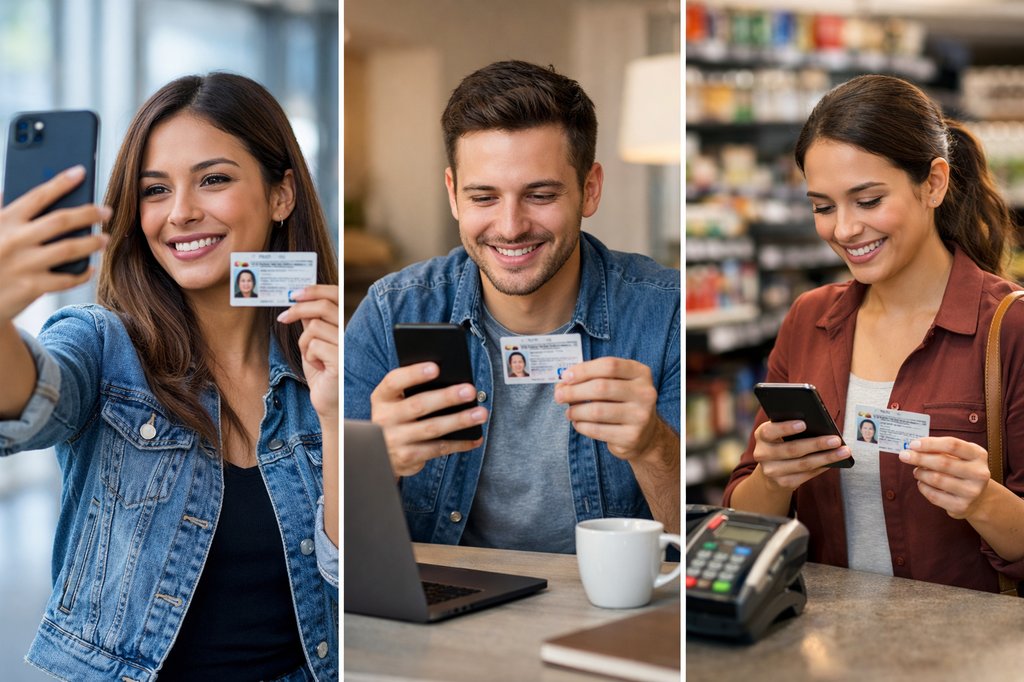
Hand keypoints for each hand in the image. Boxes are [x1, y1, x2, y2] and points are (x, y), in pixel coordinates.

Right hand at [0, 166, 109, 321]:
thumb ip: (0, 212)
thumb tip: (5, 192)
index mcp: (4, 221)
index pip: (37, 196)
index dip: (61, 182)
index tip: (81, 172)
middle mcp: (15, 240)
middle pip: (60, 221)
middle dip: (88, 214)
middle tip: (107, 211)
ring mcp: (24, 264)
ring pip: (69, 249)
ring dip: (92, 243)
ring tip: (105, 239)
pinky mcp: (31, 287)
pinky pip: (67, 279)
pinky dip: (83, 273)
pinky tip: (91, 268)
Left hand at [276, 284, 338, 420]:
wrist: (330, 404)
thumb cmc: (323, 375)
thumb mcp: (313, 343)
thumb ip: (311, 322)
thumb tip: (299, 300)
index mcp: (346, 325)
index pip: (336, 295)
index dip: (315, 290)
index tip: (294, 293)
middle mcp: (351, 333)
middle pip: (324, 306)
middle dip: (299, 308)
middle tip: (283, 317)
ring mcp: (348, 346)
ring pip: (314, 327)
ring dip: (304, 343)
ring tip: (311, 357)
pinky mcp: (341, 360)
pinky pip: (314, 345)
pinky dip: (309, 356)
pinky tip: (318, 367)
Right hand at [370, 362, 486, 476]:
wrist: (380, 455)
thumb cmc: (397, 418)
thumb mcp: (396, 402)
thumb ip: (413, 391)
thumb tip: (451, 381)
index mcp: (382, 398)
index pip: (394, 381)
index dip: (414, 374)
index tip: (436, 367)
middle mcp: (384, 419)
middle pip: (418, 405)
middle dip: (446, 397)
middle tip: (469, 391)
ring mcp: (395, 440)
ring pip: (432, 429)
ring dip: (459, 420)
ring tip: (480, 413)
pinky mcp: (407, 458)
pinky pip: (438, 449)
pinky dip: (460, 444)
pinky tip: (475, 437)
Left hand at [553, 357, 664, 460]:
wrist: (646, 434)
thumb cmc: (623, 402)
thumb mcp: (617, 383)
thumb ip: (593, 378)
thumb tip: (562, 383)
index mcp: (641, 373)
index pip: (609, 365)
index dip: (583, 370)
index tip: (565, 376)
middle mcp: (645, 393)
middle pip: (601, 387)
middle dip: (573, 391)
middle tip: (558, 395)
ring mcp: (640, 416)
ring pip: (597, 410)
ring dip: (575, 411)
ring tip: (569, 412)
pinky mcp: (631, 437)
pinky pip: (597, 430)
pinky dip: (582, 426)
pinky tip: (578, 423)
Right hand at [752, 419, 851, 491]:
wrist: (771, 468)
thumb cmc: (782, 441)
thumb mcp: (780, 432)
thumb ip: (791, 426)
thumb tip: (819, 424)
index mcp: (761, 436)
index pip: (769, 431)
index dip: (785, 428)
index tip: (804, 424)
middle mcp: (763, 454)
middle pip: (792, 449)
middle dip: (816, 444)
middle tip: (835, 439)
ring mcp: (771, 471)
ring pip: (803, 464)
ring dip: (826, 458)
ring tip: (843, 451)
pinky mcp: (782, 483)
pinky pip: (806, 475)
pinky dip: (822, 468)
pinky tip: (834, 462)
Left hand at [899, 437, 990, 518]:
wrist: (978, 497)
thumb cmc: (961, 469)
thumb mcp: (958, 455)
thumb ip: (939, 449)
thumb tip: (913, 448)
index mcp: (978, 455)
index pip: (952, 445)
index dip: (930, 444)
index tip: (912, 444)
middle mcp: (979, 474)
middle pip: (943, 462)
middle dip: (919, 458)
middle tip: (904, 455)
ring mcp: (972, 492)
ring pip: (936, 479)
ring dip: (920, 473)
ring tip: (916, 471)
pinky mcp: (962, 506)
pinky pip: (934, 495)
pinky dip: (923, 487)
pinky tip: (922, 483)